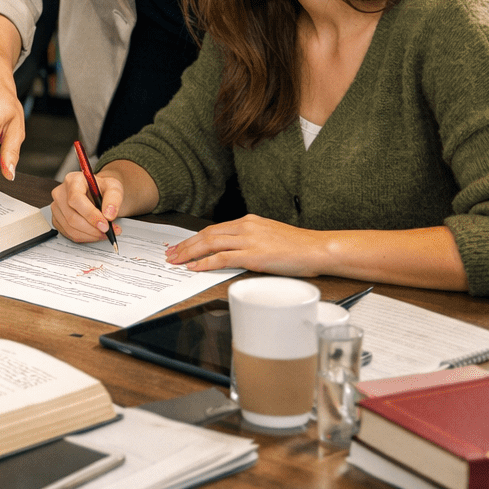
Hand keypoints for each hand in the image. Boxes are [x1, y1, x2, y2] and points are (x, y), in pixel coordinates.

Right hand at [50, 169, 124, 241]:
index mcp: (73, 180)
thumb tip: (108, 215)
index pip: (76, 199)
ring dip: (90, 235)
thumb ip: (114, 199)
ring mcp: (56, 207)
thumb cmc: (103, 189)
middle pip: (72, 217)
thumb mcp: (114, 187)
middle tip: (108, 231)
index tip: (105, 225)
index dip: (90, 215)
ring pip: (70, 228)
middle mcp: (60, 193)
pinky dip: (84, 237)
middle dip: (93, 229)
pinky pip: (69, 234)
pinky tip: (94, 233)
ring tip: (104, 233)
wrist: (97, 193)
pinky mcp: (56, 219)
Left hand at [164, 214, 329, 275]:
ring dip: (189, 253)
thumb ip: (251, 239)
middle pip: (206, 234)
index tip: (182, 246)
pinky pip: (223, 258)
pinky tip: (195, 267)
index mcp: (248, 221)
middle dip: (185, 245)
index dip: (194, 238)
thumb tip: (234, 250)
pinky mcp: (254, 255)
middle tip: (170, 254)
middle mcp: (246, 227)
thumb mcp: (269, 236)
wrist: (318, 248)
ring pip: (210, 244)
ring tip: (176, 261)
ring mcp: (249, 240)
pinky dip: (206, 262)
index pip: (214, 229)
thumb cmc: (298, 246)